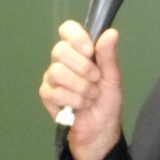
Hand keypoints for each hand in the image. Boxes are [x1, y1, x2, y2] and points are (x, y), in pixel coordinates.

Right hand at [39, 20, 122, 159]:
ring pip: (57, 71)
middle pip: (59, 50)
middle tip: (96, 79)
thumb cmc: (107, 101)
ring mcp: (52, 78)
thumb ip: (108, 56)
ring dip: (80, 87)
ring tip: (91, 96)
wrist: (101, 129)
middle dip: (83, 67)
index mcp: (79, 52)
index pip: (67, 30)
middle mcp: (63, 61)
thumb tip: (111, 32)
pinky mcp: (46, 95)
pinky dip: (73, 100)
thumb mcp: (112, 77)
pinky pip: (54, 92)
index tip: (89, 51)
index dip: (76, 37)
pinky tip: (81, 106)